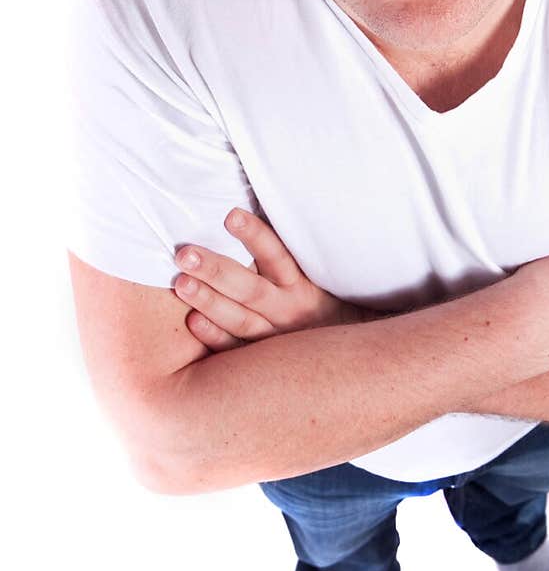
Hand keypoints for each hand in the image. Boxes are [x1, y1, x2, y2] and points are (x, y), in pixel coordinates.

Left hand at [173, 207, 364, 351]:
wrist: (346, 355)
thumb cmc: (322, 303)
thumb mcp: (316, 275)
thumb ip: (284, 252)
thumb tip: (247, 211)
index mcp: (301, 284)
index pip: (277, 255)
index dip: (255, 236)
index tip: (230, 215)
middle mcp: (289, 309)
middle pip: (250, 289)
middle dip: (216, 270)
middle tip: (184, 254)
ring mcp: (276, 336)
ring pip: (241, 320)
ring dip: (209, 302)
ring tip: (181, 283)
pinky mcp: (265, 359)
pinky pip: (238, 350)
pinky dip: (216, 337)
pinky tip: (192, 322)